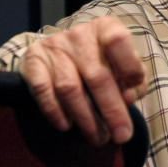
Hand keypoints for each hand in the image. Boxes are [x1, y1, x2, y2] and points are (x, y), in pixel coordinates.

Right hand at [20, 16, 146, 144]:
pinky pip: (43, 90)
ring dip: (86, 118)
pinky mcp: (34, 61)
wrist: (63, 50)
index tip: (132, 96)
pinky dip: (55, 111)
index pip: (118, 41)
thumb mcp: (124, 65)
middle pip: (97, 75)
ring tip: (98, 138)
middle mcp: (79, 35)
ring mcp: (54, 46)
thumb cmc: (103, 62)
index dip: (129, 68)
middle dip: (111, 111)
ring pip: (70, 88)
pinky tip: (66, 125)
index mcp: (106, 28)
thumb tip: (128, 98)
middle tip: (121, 136)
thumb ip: (134, 81)